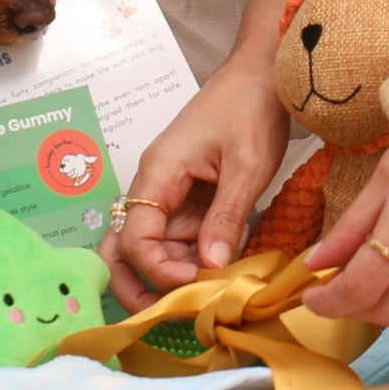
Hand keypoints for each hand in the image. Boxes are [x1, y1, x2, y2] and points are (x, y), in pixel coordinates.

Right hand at [101, 60, 288, 309]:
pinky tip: (217, 276)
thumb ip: (227, 216)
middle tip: (174, 315)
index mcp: (158, 172)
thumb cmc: (252, 108)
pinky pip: (179, 238)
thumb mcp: (247, 164)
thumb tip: (209, 268)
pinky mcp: (189, 197)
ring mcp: (170, 193)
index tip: (196, 284)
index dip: (157, 270)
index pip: (134, 237)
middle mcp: (155, 186)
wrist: (264, 74)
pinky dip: (191, 262)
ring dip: (170, 277)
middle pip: (124, 248)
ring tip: (202, 300)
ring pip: (152, 249)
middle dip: (139, 285)